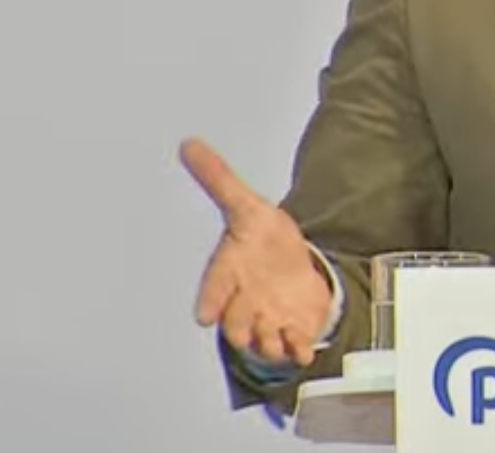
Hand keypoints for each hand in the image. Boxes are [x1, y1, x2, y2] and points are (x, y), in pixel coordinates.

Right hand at [180, 137, 332, 366]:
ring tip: (277, 335)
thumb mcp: (246, 205)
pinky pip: (291, 348)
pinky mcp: (292, 331)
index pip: (215, 288)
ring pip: (261, 342)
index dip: (211, 300)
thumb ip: (219, 179)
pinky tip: (305, 350)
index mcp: (230, 273)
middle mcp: (245, 302)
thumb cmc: (263, 240)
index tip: (204, 315)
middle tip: (253, 319)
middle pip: (235, 323)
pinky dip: (297, 351)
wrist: (294, 265)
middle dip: (241, 325)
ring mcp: (267, 320)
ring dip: (268, 342)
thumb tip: (189, 144)